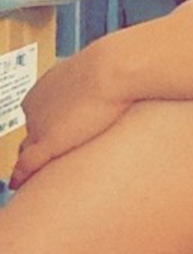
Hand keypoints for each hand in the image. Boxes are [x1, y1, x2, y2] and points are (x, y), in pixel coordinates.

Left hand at [8, 42, 133, 188]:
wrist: (111, 70)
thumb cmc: (112, 69)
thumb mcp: (98, 76)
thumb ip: (96, 87)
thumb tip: (113, 90)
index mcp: (43, 89)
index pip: (38, 115)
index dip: (47, 129)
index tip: (59, 138)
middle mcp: (34, 106)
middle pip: (32, 133)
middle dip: (38, 146)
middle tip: (50, 161)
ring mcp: (38, 124)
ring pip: (27, 150)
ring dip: (32, 163)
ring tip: (39, 179)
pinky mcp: (47, 143)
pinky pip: (26, 164)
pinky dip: (20, 175)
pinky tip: (18, 184)